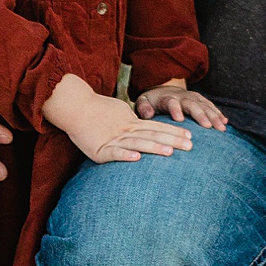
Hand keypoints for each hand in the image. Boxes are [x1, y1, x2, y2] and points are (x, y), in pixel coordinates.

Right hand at [43, 75, 193, 164]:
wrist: (74, 106)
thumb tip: (146, 127)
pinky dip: (125, 155)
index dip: (174, 131)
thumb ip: (133, 121)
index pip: (157, 127)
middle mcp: (125, 130)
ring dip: (154, 148)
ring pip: (138, 143)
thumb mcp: (119, 113)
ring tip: (170, 152)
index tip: (191, 136)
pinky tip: (137, 159)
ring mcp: (113, 139)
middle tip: (191, 146)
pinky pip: (114, 153)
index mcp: (131, 123)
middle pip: (153, 135)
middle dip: (173, 140)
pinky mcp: (99, 150)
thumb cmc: (96, 110)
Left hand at [136, 81, 228, 129]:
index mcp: (167, 98)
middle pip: (192, 104)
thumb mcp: (143, 102)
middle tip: (209, 126)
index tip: (179, 119)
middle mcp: (182, 97)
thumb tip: (148, 115)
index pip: (171, 103)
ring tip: (221, 127)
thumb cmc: (152, 101)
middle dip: (201, 115)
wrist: (163, 89)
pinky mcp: (200, 100)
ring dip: (214, 116)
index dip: (175, 110)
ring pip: (204, 105)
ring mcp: (193, 97)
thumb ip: (143, 108)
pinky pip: (210, 106)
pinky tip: (225, 122)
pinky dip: (218, 113)